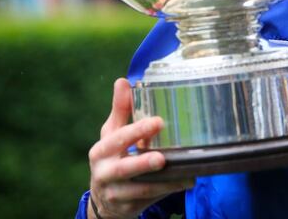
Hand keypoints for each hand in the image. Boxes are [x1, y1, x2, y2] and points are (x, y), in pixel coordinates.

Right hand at [88, 78, 193, 218]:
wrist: (104, 198)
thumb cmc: (112, 157)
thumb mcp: (112, 134)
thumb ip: (120, 110)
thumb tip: (123, 81)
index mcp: (102, 150)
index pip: (118, 139)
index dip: (136, 131)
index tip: (158, 122)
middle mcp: (105, 173)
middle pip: (124, 169)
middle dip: (142, 163)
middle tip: (161, 158)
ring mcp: (115, 192)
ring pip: (139, 189)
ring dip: (163, 182)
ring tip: (184, 173)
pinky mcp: (127, 207)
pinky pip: (149, 199)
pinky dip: (168, 191)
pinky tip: (185, 181)